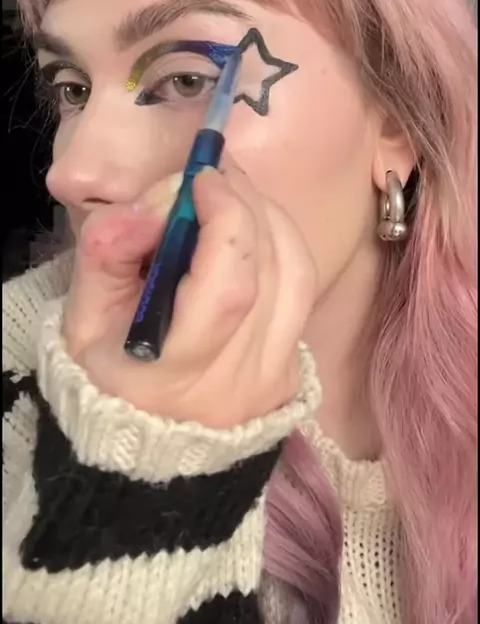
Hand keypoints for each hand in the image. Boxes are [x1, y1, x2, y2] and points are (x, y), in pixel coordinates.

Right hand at [63, 161, 316, 427]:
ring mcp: (274, 381)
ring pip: (298, 276)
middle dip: (248, 205)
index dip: (227, 218)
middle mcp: (239, 382)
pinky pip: (301, 294)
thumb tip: (159, 201)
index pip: (229, 286)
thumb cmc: (105, 375)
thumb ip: (109, 252)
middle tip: (217, 175)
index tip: (202, 177)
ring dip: (271, 220)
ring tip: (235, 197)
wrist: (143, 449)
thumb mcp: (83, 318)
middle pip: (272, 271)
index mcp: (176, 375)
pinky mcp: (292, 373)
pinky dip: (280, 250)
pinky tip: (250, 237)